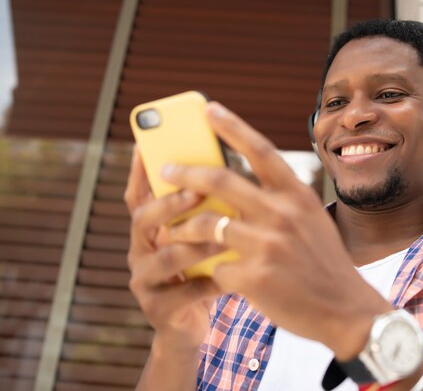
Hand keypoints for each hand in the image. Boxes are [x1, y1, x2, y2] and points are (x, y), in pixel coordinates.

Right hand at [125, 147, 221, 353]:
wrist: (189, 327)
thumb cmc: (200, 272)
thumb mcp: (199, 237)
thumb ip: (204, 211)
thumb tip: (227, 169)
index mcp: (149, 229)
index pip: (139, 193)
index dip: (139, 170)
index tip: (145, 145)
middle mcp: (140, 250)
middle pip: (143, 219)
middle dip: (169, 204)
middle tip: (196, 191)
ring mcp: (145, 281)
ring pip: (166, 257)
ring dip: (197, 245)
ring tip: (224, 238)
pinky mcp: (158, 309)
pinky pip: (186, 293)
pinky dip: (212, 283)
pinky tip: (233, 277)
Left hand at [162, 102, 392, 358]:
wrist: (346, 310)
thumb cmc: (325, 263)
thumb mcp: (311, 221)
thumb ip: (280, 202)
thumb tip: (238, 189)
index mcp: (297, 196)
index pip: (261, 150)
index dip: (233, 127)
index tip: (209, 108)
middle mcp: (282, 214)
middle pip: (220, 181)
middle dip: (185, 172)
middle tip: (165, 170)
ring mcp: (268, 245)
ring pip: (206, 224)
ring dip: (183, 228)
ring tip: (171, 231)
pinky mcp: (254, 277)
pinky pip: (217, 266)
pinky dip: (212, 270)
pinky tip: (218, 276)